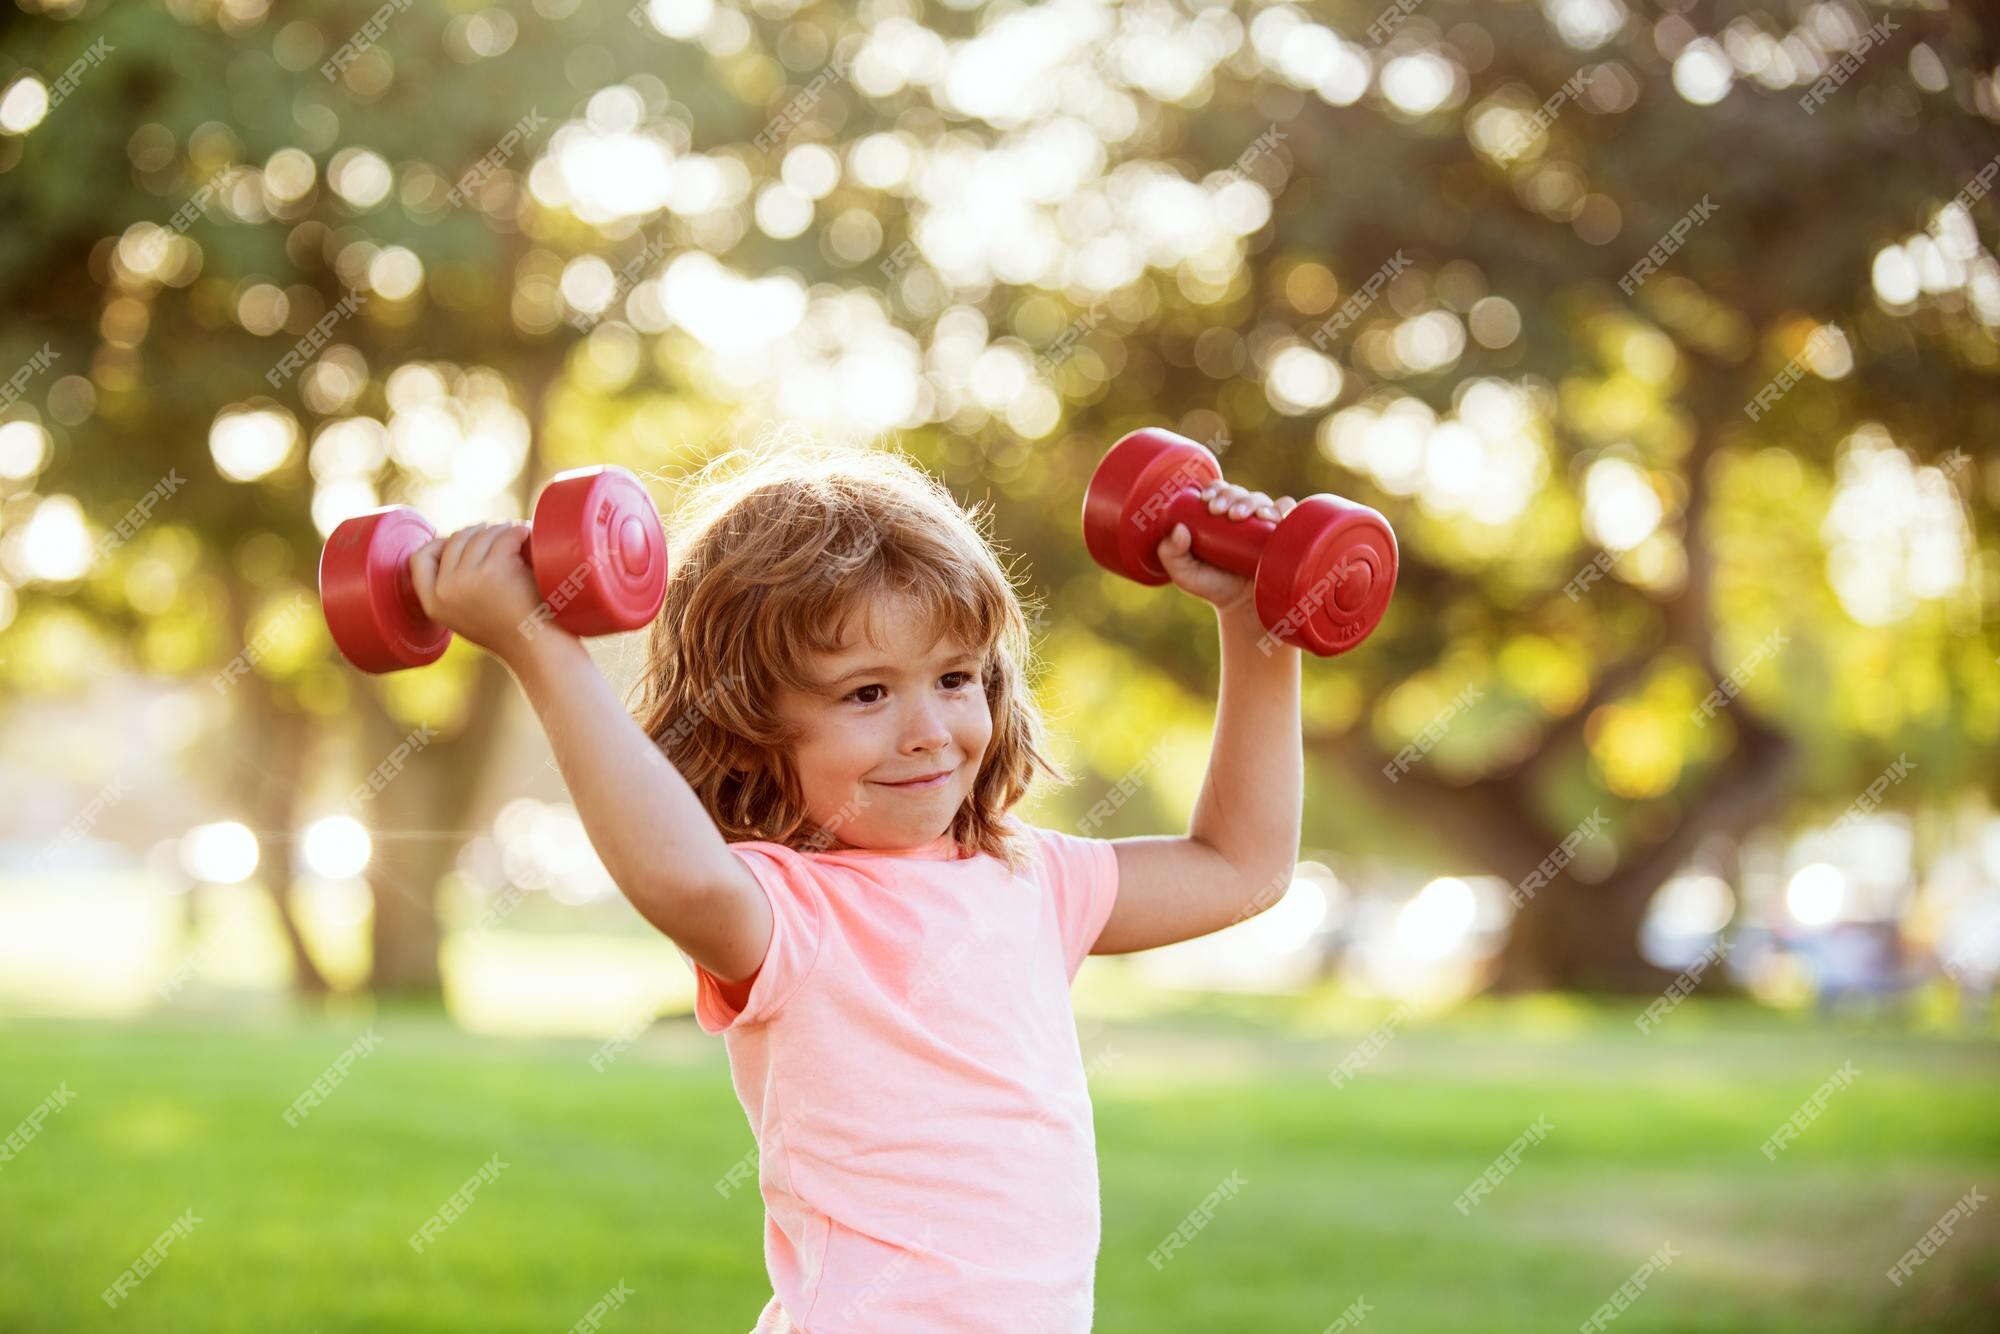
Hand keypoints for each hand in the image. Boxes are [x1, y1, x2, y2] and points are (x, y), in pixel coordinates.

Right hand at [407, 521, 557, 663]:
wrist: (537, 648)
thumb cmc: (510, 632)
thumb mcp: (467, 615)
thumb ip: (453, 589)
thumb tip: (449, 546)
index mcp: (433, 603)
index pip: (420, 557)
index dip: (441, 543)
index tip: (466, 541)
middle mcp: (445, 589)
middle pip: (456, 539)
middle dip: (480, 531)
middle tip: (503, 535)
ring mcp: (468, 578)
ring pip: (481, 534)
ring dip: (502, 529)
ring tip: (520, 536)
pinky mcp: (494, 569)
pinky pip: (504, 536)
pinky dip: (518, 532)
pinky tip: (528, 536)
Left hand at [1155, 481, 1297, 617]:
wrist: (1243, 610)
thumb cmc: (1213, 587)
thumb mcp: (1185, 574)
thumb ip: (1171, 554)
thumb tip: (1179, 528)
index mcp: (1220, 517)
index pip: (1219, 492)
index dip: (1214, 489)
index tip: (1206, 500)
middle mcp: (1244, 516)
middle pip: (1240, 493)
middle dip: (1229, 495)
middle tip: (1217, 510)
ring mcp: (1265, 525)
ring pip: (1261, 500)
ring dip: (1249, 501)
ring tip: (1238, 516)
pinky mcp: (1283, 535)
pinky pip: (1287, 514)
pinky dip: (1279, 509)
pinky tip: (1268, 518)